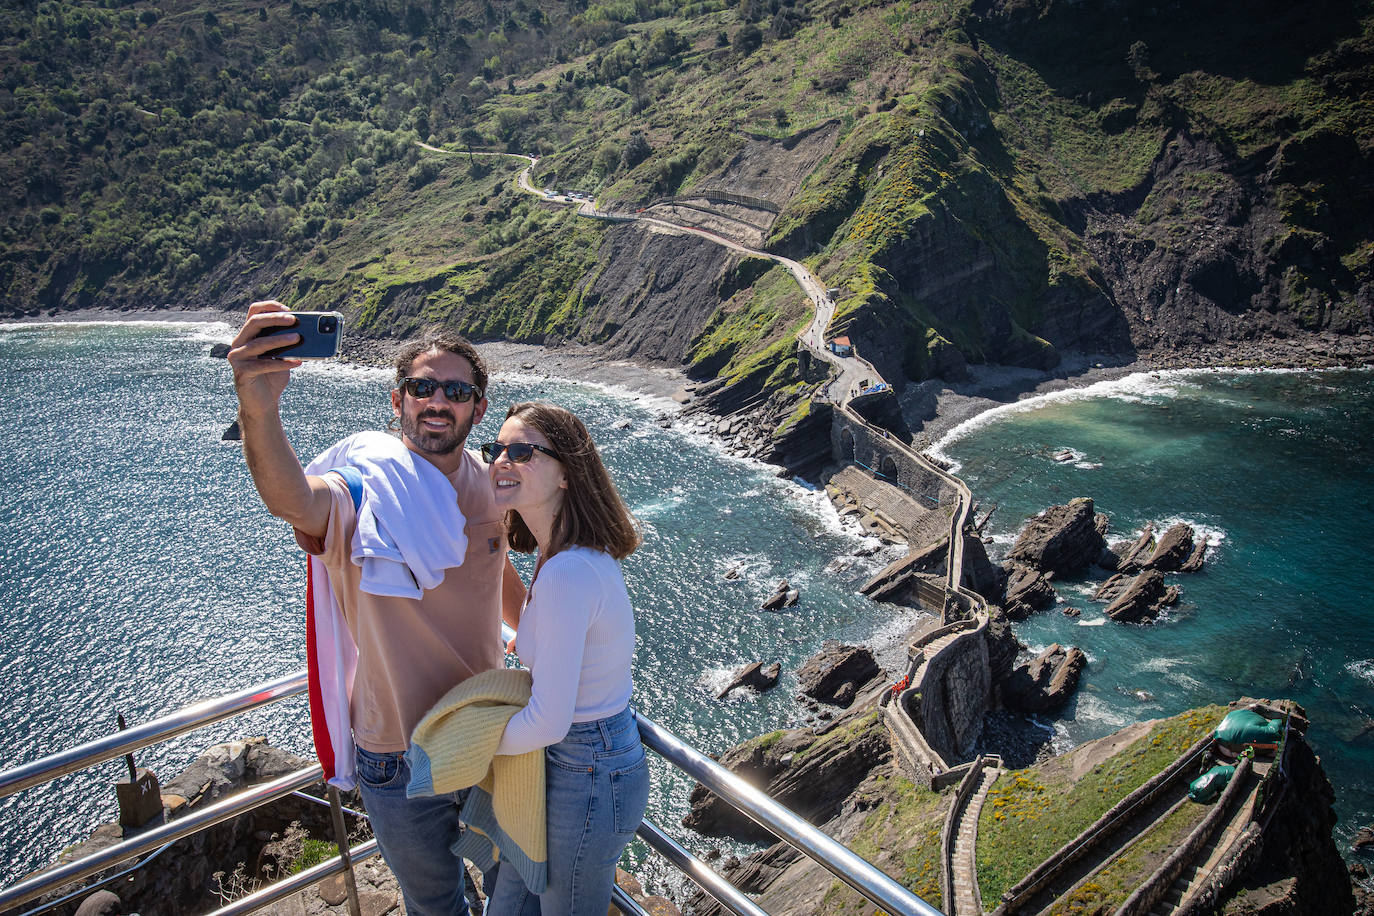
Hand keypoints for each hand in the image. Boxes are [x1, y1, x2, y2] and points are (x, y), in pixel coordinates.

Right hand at [229, 301, 301, 417]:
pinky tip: (297, 362)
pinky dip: (281, 363)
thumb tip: (309, 333)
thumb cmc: (273, 376)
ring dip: (280, 339)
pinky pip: (262, 365)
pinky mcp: (242, 372)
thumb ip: (290, 344)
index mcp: (248, 335)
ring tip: (298, 338)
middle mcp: (239, 343)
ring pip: (258, 343)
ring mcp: (237, 358)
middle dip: (275, 318)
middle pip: (254, 322)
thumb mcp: (283, 356)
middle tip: (294, 319)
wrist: (263, 403)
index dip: (270, 306)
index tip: (289, 309)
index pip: (254, 312)